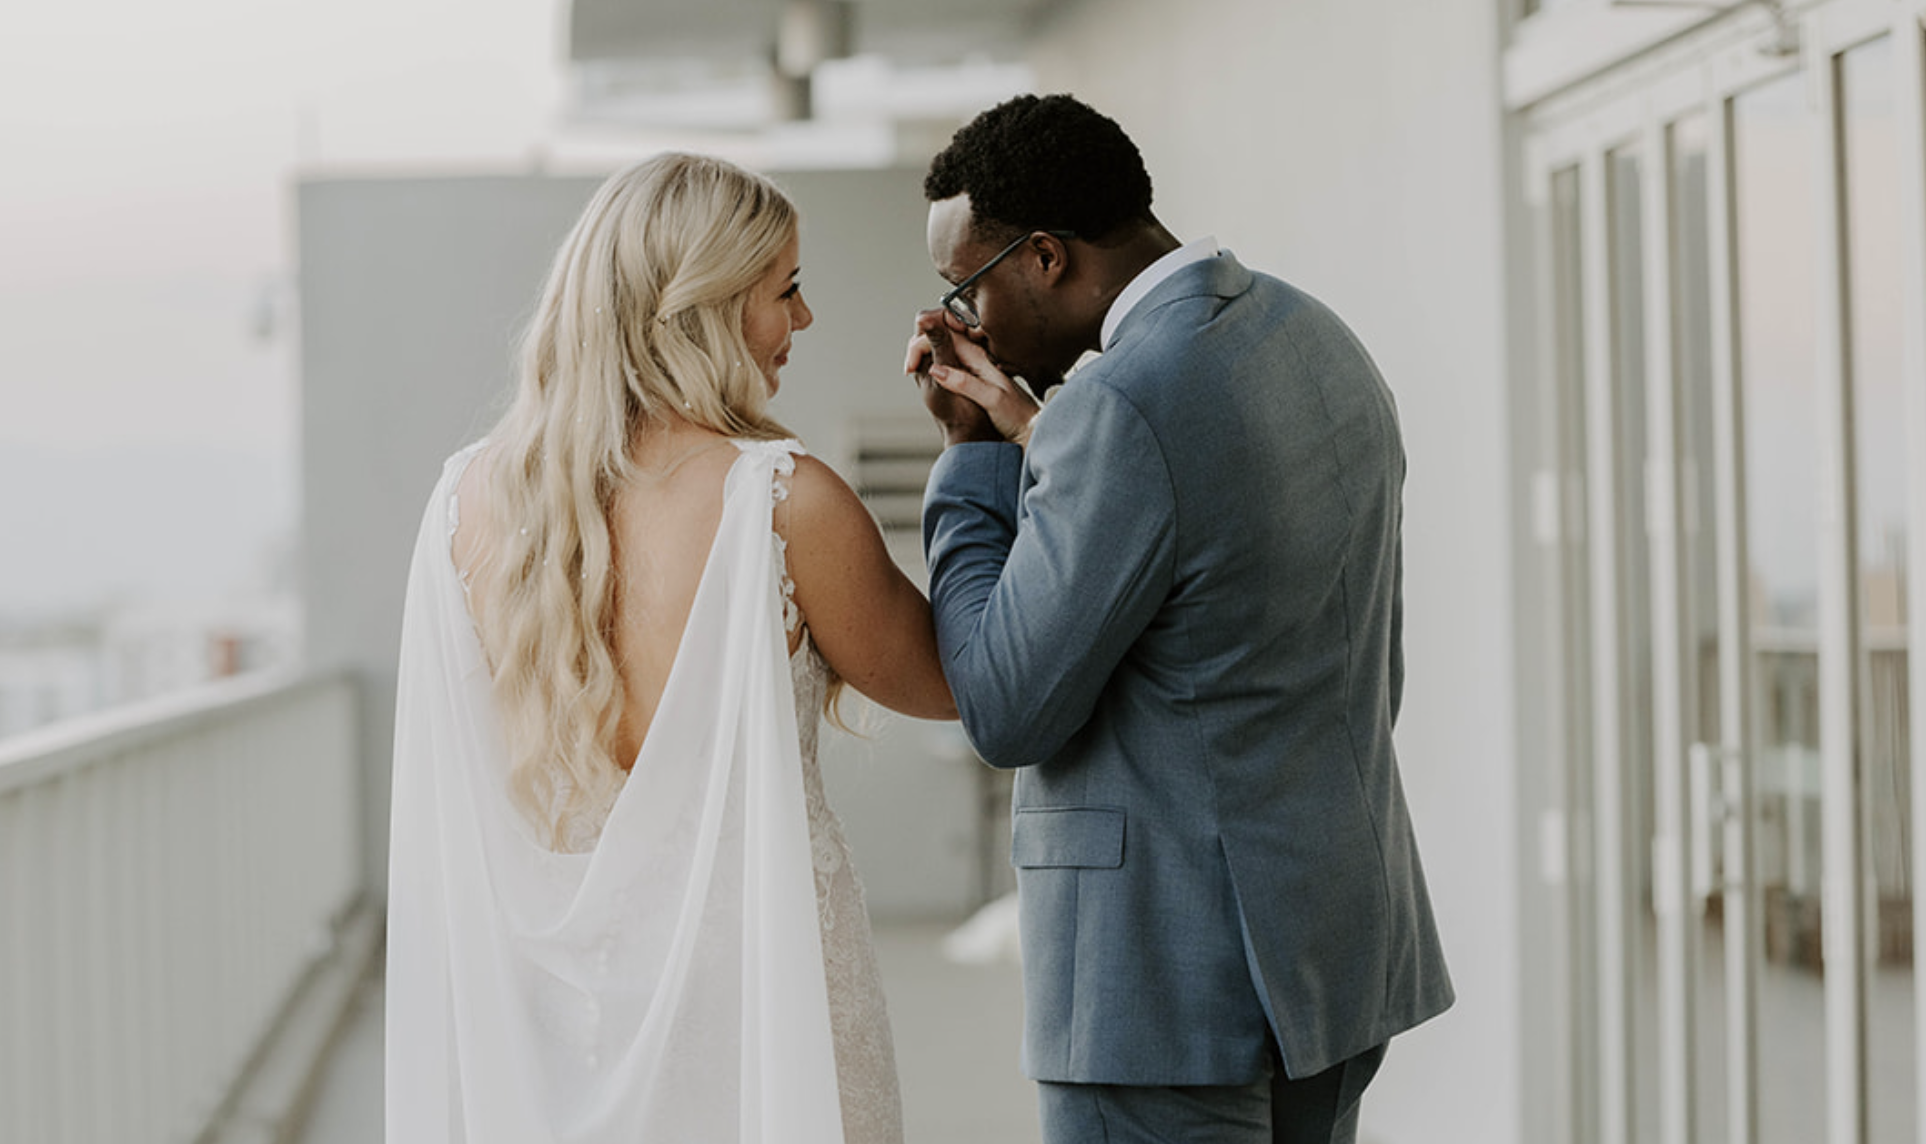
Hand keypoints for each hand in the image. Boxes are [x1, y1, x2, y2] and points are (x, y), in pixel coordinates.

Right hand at [905, 310, 1041, 446]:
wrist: (1033, 431)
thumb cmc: (1018, 416)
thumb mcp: (992, 399)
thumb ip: (966, 383)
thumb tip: (936, 370)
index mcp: (981, 360)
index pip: (947, 336)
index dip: (925, 342)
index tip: (911, 363)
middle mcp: (978, 362)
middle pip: (944, 341)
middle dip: (923, 346)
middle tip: (908, 367)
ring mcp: (976, 372)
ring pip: (946, 354)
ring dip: (928, 356)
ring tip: (912, 368)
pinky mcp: (976, 383)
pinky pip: (952, 368)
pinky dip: (937, 368)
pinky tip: (929, 377)